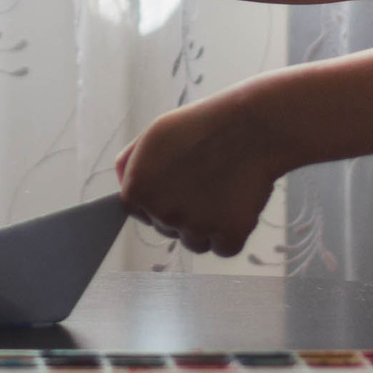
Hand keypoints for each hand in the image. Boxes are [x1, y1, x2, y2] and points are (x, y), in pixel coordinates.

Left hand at [115, 85, 281, 257]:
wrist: (250, 126)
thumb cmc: (202, 125)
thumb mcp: (154, 134)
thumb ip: (130, 162)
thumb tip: (123, 186)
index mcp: (138, 189)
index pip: (137, 209)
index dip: (157, 196)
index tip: (176, 182)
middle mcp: (163, 213)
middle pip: (166, 226)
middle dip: (181, 210)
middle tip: (203, 179)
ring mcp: (196, 228)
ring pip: (194, 241)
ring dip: (205, 225)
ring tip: (222, 189)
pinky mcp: (229, 236)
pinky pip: (223, 248)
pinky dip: (231, 232)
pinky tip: (237, 203)